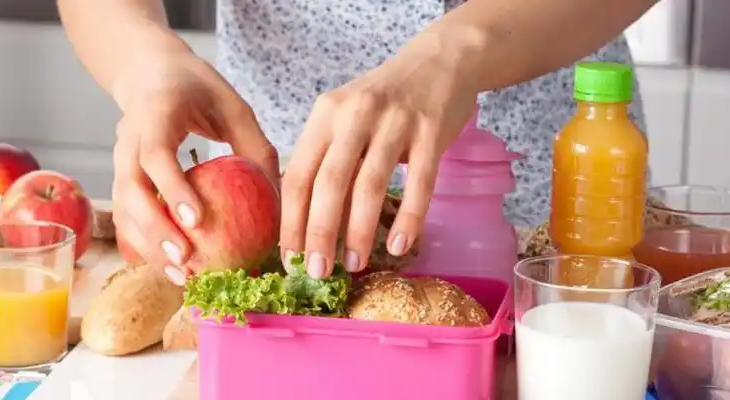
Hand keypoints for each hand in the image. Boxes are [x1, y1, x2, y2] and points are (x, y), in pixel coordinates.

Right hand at [112, 47, 278, 283]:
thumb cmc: (198, 89)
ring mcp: (119, 161)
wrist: (150, 74)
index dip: (172, 190)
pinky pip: (125, 217)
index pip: (156, 155)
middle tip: (186, 261)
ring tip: (181, 276)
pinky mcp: (121, 179)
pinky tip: (168, 269)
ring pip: (123, 209)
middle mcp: (128, 139)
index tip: (196, 222)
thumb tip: (280, 198)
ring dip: (148, 246)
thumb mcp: (234, 107)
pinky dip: (143, 244)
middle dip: (156, 230)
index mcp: (156, 113)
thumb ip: (255, 147)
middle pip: (131, 190)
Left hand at [281, 45, 479, 278]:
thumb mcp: (345, 117)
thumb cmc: (385, 101)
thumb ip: (326, 158)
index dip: (291, 221)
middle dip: (320, 234)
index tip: (290, 258)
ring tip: (354, 264)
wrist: (440, 62)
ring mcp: (395, 122)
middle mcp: (355, 115)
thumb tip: (304, 223)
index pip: (298, 174)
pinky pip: (419, 183)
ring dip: (359, 232)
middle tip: (317, 272)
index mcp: (325, 115)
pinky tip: (399, 246)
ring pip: (370, 185)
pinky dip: (409, 219)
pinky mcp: (431, 131)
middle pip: (329, 183)